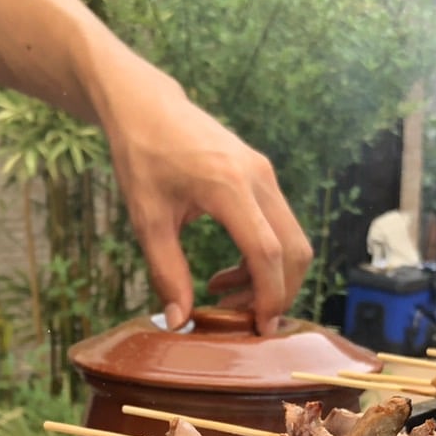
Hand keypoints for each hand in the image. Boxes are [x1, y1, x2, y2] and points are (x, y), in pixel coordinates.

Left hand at [103, 75, 311, 335]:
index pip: (266, 252)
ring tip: (227, 297)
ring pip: (291, 239)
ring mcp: (264, 174)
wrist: (146, 106)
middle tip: (247, 322)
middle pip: (293, 248)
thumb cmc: (142, 157)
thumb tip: (178, 321)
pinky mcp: (261, 176)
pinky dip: (263, 258)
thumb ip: (166, 271)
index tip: (259, 328)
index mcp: (228, 186)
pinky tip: (227, 274)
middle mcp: (257, 178)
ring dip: (270, 277)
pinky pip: (278, 226)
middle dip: (279, 292)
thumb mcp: (147, 220)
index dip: (268, 296)